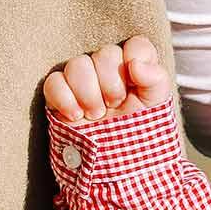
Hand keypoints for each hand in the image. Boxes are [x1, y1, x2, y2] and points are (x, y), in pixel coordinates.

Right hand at [43, 36, 170, 122]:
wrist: (118, 163)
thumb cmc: (139, 133)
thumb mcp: (156, 107)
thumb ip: (156, 79)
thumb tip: (136, 64)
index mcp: (135, 71)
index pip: (137, 46)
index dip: (136, 59)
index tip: (135, 82)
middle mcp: (108, 71)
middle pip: (104, 55)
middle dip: (112, 85)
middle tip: (115, 106)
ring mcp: (82, 81)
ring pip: (77, 65)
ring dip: (89, 95)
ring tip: (96, 115)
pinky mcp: (60, 94)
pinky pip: (54, 82)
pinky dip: (66, 100)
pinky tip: (76, 116)